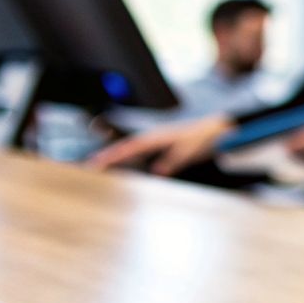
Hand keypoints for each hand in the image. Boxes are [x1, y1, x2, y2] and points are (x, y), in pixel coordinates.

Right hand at [84, 114, 233, 175]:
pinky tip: (124, 166)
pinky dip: (128, 158)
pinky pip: (140, 152)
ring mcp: (156, 142)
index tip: (96, 162)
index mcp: (156, 137)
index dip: (112, 155)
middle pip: (124, 147)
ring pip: (130, 150)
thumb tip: (157, 171)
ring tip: (99, 166)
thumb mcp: (188, 150)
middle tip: (89, 165)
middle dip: (106, 156)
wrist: (214, 130)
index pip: (128, 147)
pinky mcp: (161, 147)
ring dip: (116, 157)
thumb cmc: (201, 137)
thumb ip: (173, 160)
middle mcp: (153, 138)